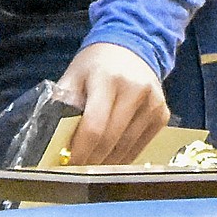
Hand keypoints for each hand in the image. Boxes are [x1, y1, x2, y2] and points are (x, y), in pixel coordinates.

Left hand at [57, 42, 169, 164]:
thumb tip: (53, 137)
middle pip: (111, 140)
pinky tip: (109, 159)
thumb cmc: (96, 64)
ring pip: (127, 148)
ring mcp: (153, 104)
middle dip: (91, 160)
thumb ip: (64, 102)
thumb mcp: (74, 74)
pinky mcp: (162, 115)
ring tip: (90, 167)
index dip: (81, 150)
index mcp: (107, 79)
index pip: (94, 125)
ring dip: (107, 163)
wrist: (133, 46)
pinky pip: (140, 146)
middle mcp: (135, 90)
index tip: (68, 164)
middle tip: (76, 170)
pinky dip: (123, 157)